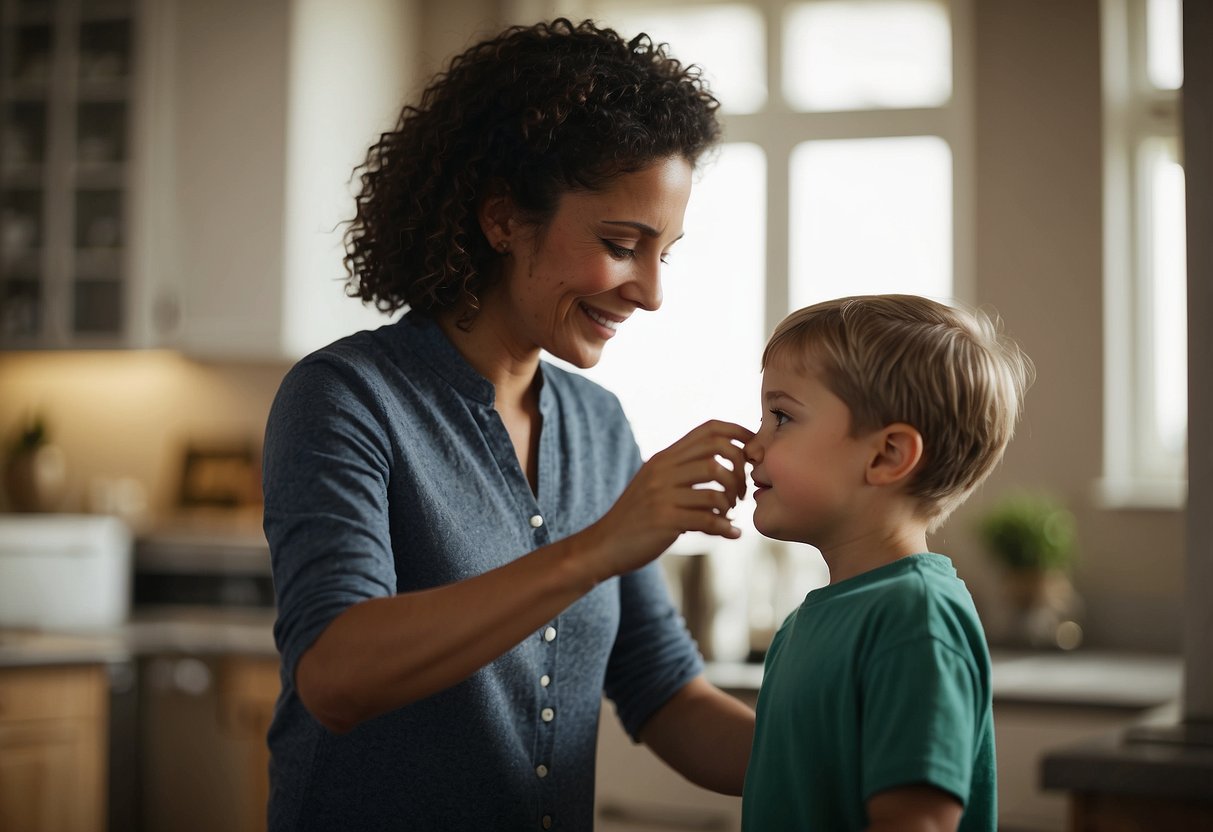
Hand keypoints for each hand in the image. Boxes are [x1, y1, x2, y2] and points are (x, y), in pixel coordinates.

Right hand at [581, 419, 753, 578]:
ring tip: (729, 514)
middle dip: (740, 470)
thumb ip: (682, 470)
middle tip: (742, 491)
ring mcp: (662, 494)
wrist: (603, 545)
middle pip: (718, 452)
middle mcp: (663, 470)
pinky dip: (726, 528)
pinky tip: (731, 533)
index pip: (709, 429)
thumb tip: (722, 465)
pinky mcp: (663, 520)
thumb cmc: (637, 517)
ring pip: (716, 488)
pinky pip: (708, 519)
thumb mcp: (655, 483)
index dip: (739, 433)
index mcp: (664, 457)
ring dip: (732, 502)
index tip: (753, 451)